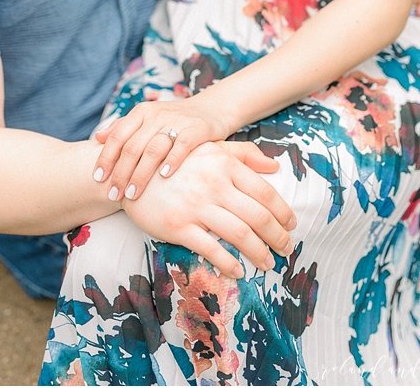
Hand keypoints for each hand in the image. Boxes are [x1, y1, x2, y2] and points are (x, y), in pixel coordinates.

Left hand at [93, 96, 231, 201]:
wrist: (211, 109)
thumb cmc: (173, 119)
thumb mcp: (147, 119)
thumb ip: (123, 127)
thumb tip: (97, 138)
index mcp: (141, 112)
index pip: (117, 136)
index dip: (105, 157)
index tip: (98, 178)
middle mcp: (156, 115)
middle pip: (132, 146)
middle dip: (121, 173)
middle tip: (114, 194)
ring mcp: (176, 121)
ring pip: (153, 149)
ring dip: (141, 174)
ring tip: (133, 194)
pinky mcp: (196, 129)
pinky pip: (182, 146)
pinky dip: (172, 161)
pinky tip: (164, 177)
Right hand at [123, 141, 296, 276]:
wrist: (127, 174)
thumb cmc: (173, 163)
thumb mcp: (206, 148)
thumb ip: (241, 153)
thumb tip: (273, 164)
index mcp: (223, 164)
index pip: (265, 192)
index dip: (283, 212)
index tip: (291, 225)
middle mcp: (213, 184)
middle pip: (259, 217)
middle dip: (278, 238)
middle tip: (285, 249)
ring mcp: (195, 206)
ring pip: (241, 236)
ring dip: (260, 254)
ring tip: (267, 263)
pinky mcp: (178, 225)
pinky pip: (212, 249)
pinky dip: (229, 264)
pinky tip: (237, 270)